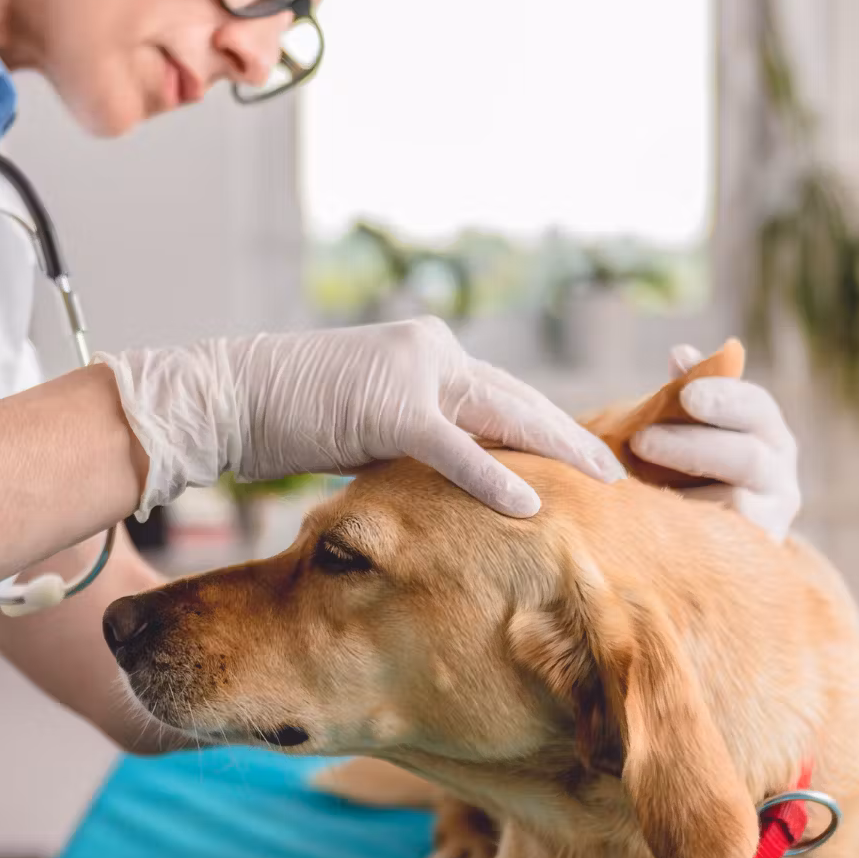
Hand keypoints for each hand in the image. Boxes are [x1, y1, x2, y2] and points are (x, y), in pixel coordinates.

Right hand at [100, 318, 624, 519]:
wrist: (226, 399)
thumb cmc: (291, 418)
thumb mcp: (371, 425)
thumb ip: (422, 440)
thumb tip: (462, 479)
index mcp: (434, 356)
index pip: (511, 398)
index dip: (559, 430)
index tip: (602, 462)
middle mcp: (435, 353)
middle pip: (523, 404)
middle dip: (580, 441)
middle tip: (632, 474)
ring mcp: (413, 375)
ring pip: (504, 418)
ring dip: (560, 454)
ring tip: (611, 486)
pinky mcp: (386, 407)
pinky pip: (453, 448)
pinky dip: (493, 477)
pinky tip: (532, 504)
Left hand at [628, 344, 800, 541]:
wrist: (708, 539)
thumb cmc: (691, 467)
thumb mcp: (690, 426)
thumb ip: (686, 391)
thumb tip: (682, 354)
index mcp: (768, 432)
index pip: (757, 408)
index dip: (724, 398)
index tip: (687, 394)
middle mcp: (781, 476)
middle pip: (747, 457)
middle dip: (691, 446)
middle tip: (640, 440)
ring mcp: (772, 519)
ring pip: (733, 502)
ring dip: (680, 490)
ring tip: (634, 484)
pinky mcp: (753, 554)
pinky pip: (720, 541)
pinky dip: (686, 527)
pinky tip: (650, 517)